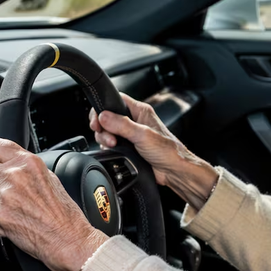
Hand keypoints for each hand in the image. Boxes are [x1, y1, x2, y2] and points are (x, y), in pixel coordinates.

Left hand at [0, 138, 107, 270]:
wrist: (68, 238)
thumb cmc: (64, 214)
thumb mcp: (50, 179)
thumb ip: (26, 169)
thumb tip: (9, 166)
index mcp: (29, 162)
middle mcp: (15, 175)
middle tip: (2, 192)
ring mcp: (4, 194)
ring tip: (12, 210)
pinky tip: (15, 223)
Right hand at [89, 93, 217, 209]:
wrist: (174, 171)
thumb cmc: (168, 151)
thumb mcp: (143, 135)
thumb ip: (122, 125)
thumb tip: (103, 116)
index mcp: (140, 111)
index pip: (115, 100)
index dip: (102, 108)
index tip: (97, 120)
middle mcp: (135, 120)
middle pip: (107, 117)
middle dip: (103, 128)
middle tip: (109, 138)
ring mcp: (130, 134)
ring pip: (108, 131)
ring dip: (105, 139)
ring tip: (114, 145)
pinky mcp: (128, 147)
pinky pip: (111, 144)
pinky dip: (109, 148)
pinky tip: (114, 152)